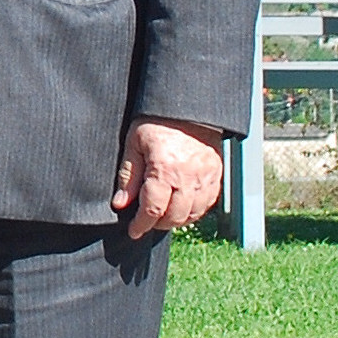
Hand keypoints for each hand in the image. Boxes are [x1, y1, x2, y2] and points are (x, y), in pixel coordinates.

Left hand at [112, 118, 224, 239]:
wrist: (187, 106)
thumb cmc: (156, 122)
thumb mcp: (134, 144)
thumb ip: (129, 176)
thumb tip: (121, 204)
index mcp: (165, 169)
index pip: (153, 210)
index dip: (141, 225)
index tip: (134, 231)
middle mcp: (188, 177)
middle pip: (174, 217)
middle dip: (157, 224)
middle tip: (146, 220)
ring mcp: (206, 177)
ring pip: (193, 214)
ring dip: (176, 220)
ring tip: (162, 214)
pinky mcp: (216, 174)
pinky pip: (207, 204)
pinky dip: (194, 211)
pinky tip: (181, 207)